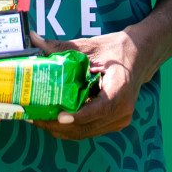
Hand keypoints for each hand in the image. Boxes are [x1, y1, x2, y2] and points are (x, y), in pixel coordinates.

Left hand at [29, 30, 146, 139]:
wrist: (139, 56)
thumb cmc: (114, 49)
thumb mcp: (89, 46)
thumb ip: (60, 47)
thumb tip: (32, 39)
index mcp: (120, 87)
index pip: (101, 108)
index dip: (79, 115)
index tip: (59, 116)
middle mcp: (123, 109)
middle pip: (88, 125)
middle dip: (59, 126)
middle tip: (35, 118)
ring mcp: (120, 119)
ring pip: (86, 132)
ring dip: (62, 130)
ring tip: (39, 119)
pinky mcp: (114, 123)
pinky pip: (89, 130)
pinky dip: (71, 127)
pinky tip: (53, 119)